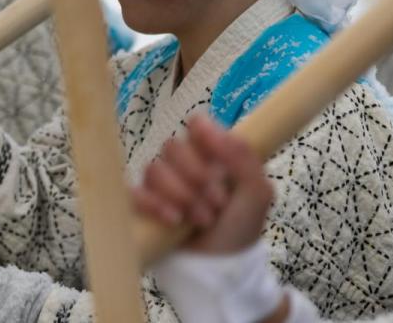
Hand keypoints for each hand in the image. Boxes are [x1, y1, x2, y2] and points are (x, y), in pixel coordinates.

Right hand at [133, 114, 273, 254]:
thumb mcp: (257, 194)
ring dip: (182, 195)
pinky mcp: (144, 204)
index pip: (196, 124)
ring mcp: (161, 183)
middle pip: (173, 146)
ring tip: (202, 220)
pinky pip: (135, 192)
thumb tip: (219, 131)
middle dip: (197, 177)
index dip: (203, 136)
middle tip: (217, 203)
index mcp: (211, 153)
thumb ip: (244, 158)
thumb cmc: (240, 228)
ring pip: (155, 169)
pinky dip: (154, 205)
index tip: (217, 160)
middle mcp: (184, 163)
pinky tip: (174, 220)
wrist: (221, 267)